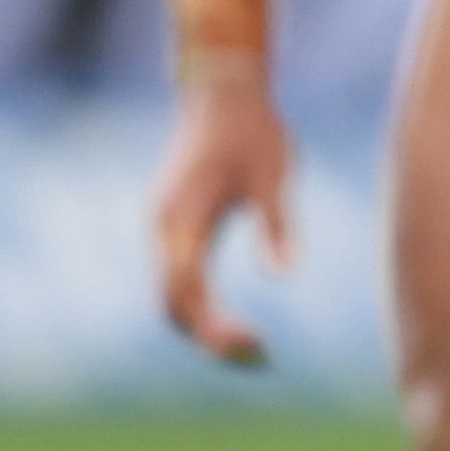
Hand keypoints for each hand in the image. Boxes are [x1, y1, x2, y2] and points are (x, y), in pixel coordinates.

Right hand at [149, 69, 294, 366]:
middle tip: (261, 359)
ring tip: (253, 349)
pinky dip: (199, 308)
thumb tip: (285, 277)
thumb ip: (278, 224)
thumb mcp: (275, 174)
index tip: (258, 347)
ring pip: (170, 297)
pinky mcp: (173, 227)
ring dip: (203, 328)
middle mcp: (164, 230)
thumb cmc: (254, 130)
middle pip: (172, 307)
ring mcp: (164, 229)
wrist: (222, 91)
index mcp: (183, 220)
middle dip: (209, 339)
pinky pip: (176, 281)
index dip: (215, 330)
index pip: (188, 294)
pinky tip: (232, 321)